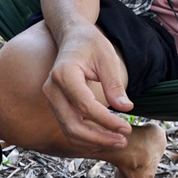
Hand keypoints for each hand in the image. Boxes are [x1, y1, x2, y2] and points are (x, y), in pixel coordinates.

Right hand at [42, 22, 133, 150]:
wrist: (72, 35)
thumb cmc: (90, 43)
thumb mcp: (107, 57)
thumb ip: (114, 83)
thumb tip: (125, 109)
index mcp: (64, 74)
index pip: (85, 106)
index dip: (107, 120)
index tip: (126, 127)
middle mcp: (52, 89)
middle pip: (73, 125)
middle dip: (99, 138)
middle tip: (123, 141)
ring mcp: (51, 98)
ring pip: (69, 130)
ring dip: (93, 142)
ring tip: (116, 142)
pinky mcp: (56, 104)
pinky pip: (68, 126)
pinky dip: (85, 137)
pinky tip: (104, 139)